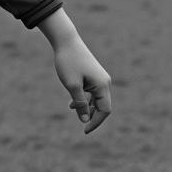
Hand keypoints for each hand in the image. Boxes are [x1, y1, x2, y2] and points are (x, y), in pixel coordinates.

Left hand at [37, 8, 112, 133]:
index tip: (84, 130)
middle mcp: (104, 82)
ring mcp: (99, 78)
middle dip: (92, 116)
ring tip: (72, 108)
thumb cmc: (68, 62)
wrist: (66, 41)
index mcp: (102, 85)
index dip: (96, 122)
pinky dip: (84, 99)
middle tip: (82, 126)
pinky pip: (91, 92)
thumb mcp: (72, 85)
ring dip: (86, 107)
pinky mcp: (93, 75)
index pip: (105, 110)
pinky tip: (72, 103)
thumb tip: (85, 120)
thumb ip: (80, 103)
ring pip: (96, 99)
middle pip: (102, 106)